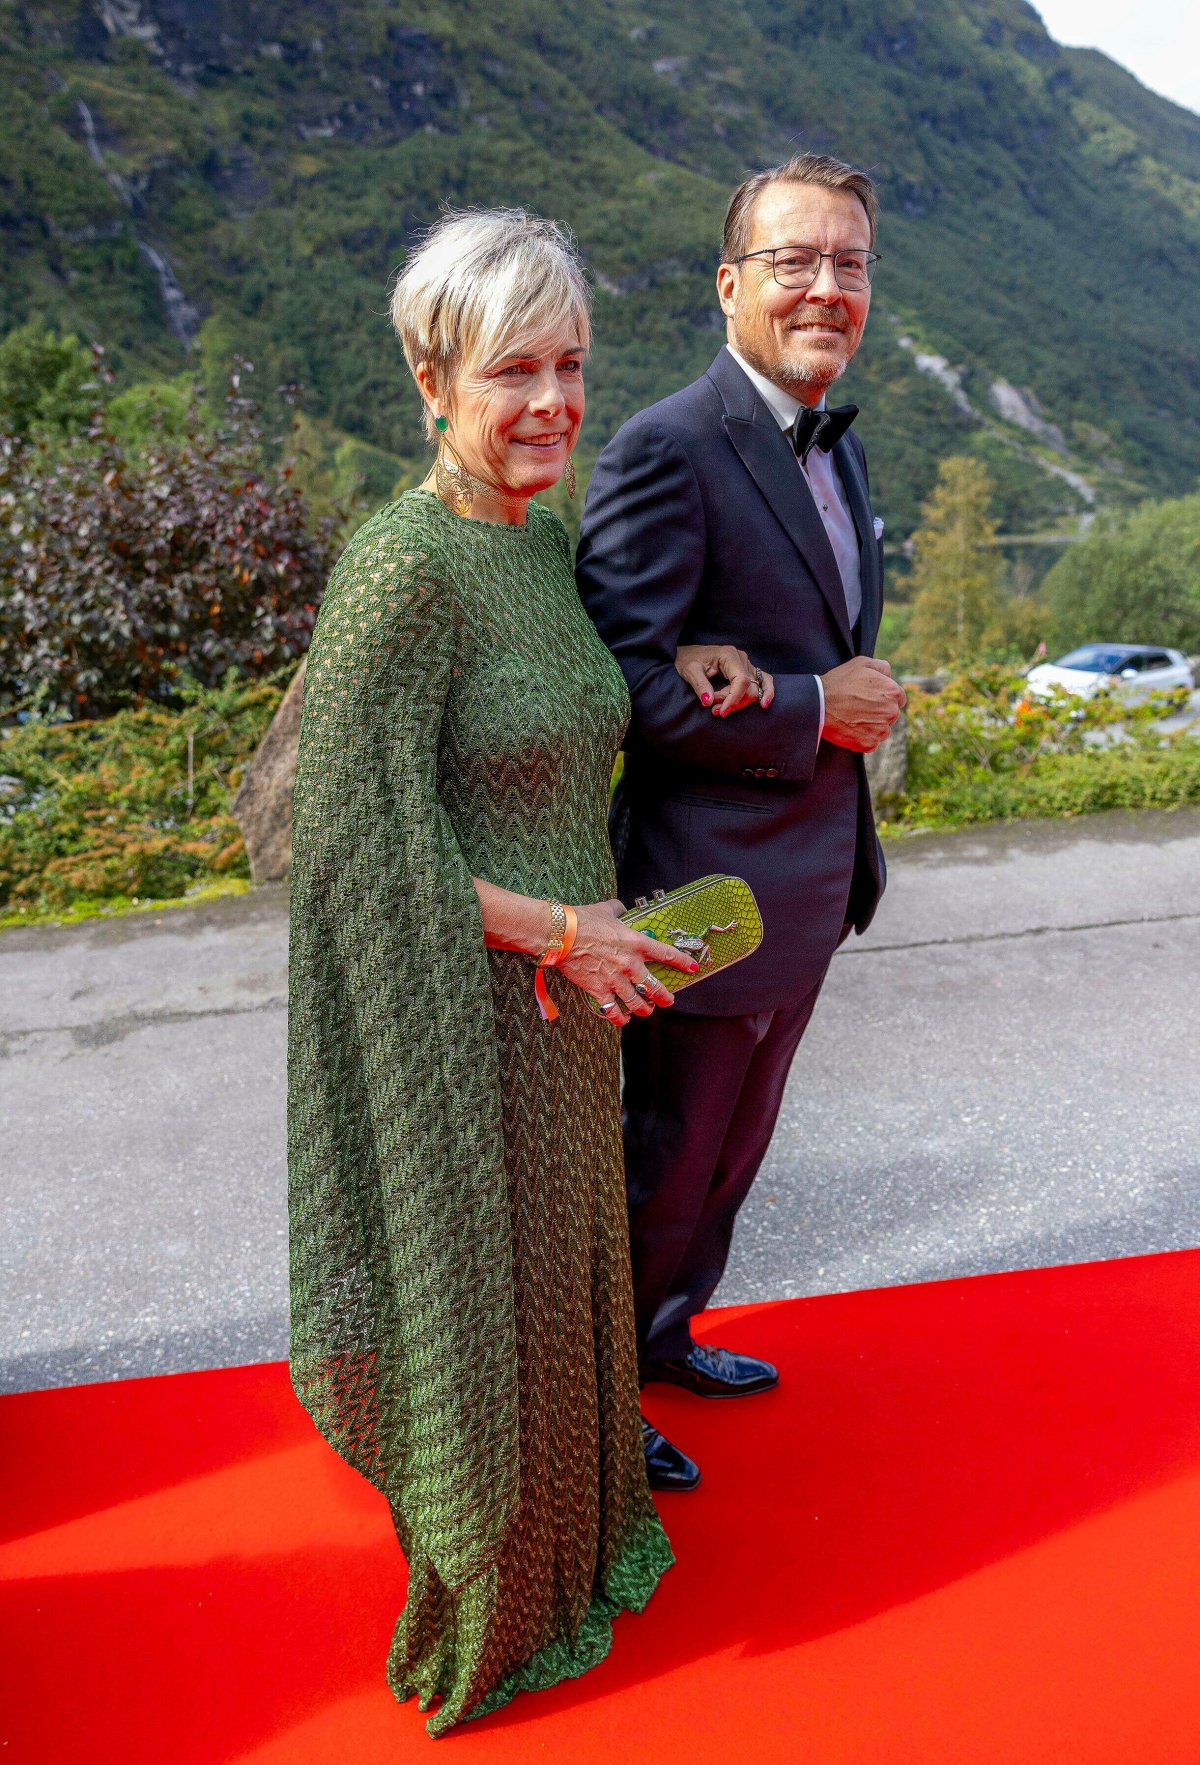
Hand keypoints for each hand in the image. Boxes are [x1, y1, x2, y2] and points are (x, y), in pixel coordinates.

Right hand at [558, 900, 699, 1026]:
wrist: (562, 934)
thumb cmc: (582, 920)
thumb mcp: (605, 910)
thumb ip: (617, 909)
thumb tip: (620, 907)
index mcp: (636, 943)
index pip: (667, 954)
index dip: (683, 962)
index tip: (692, 967)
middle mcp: (630, 964)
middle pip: (655, 987)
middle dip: (664, 997)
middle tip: (668, 1000)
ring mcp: (615, 979)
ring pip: (637, 1002)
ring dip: (644, 1009)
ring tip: (646, 1011)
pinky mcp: (599, 989)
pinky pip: (613, 1010)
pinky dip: (619, 1018)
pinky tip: (623, 1019)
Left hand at [675, 643, 774, 716]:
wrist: (687, 655)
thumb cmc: (687, 660)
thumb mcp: (689, 671)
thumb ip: (700, 685)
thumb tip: (709, 701)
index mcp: (729, 655)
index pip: (741, 680)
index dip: (733, 698)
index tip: (721, 712)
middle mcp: (741, 658)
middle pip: (749, 687)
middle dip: (733, 702)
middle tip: (713, 709)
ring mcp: (746, 664)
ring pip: (755, 688)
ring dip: (741, 702)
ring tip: (722, 709)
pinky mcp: (746, 670)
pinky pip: (762, 681)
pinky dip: (764, 692)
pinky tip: (763, 704)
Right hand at [820, 656, 905, 751]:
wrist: (818, 704)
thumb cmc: (838, 682)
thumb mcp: (862, 662)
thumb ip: (882, 667)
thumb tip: (889, 675)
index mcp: (892, 691)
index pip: (899, 698)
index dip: (885, 698)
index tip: (871, 699)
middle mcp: (891, 712)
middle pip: (891, 715)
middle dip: (879, 712)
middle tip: (859, 708)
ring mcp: (881, 730)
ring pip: (882, 731)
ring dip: (872, 727)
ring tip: (853, 718)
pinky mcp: (869, 744)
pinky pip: (871, 743)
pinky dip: (862, 738)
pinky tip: (850, 728)